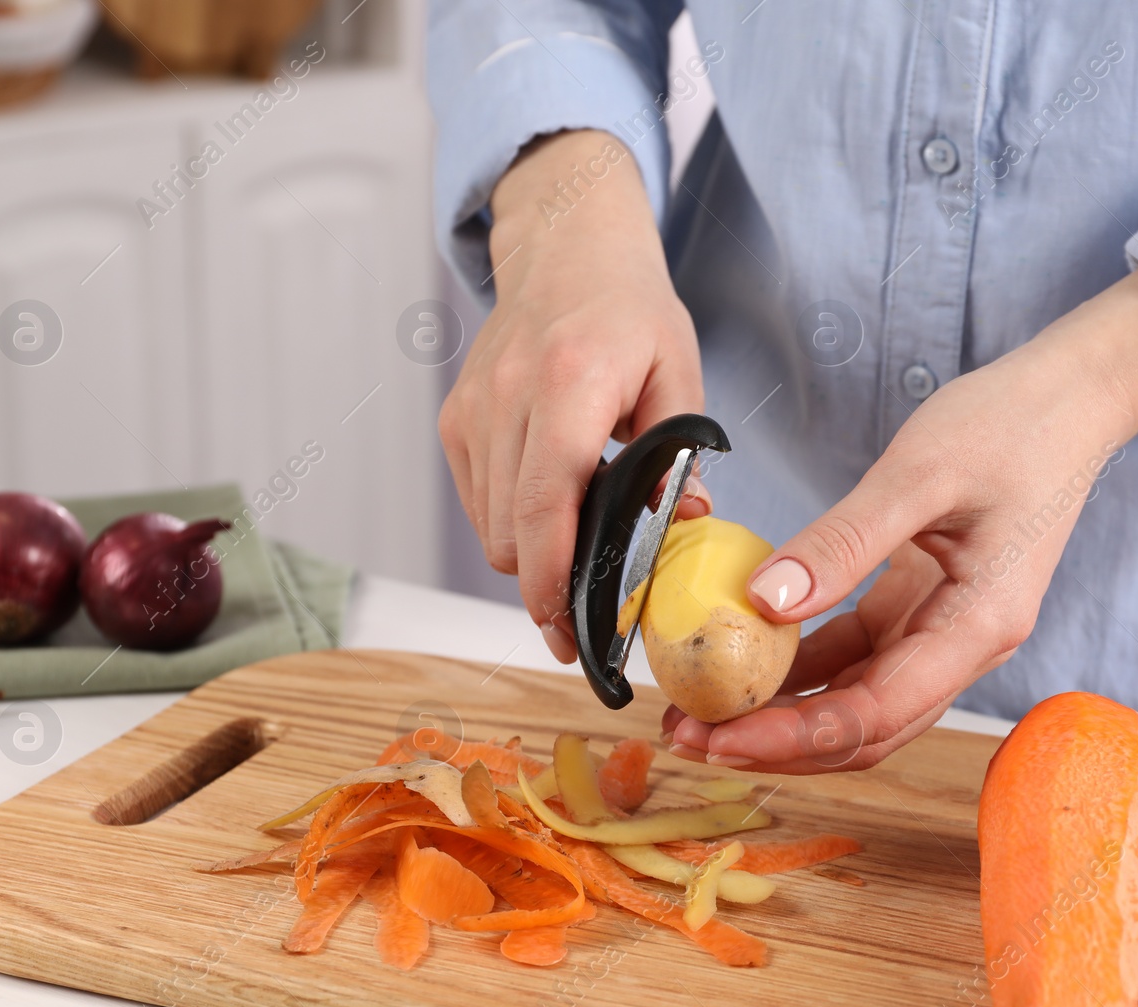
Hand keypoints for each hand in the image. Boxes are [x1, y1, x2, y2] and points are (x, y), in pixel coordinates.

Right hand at [440, 130, 707, 661]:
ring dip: (529, 556)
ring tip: (575, 557)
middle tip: (586, 617)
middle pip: (510, 533)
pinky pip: (477, 501)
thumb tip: (683, 524)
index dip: (554, 578)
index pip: (546, 502)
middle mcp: (508, 396)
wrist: (564, 246)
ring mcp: (473, 408)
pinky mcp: (454, 418)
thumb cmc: (628, 308)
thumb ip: (681, 453)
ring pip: (488, 527)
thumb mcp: (678, 370)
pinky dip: (510, 521)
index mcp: (569, 381)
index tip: (570, 629)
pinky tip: (549, 506)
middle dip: (545, 587)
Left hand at [662, 267, 1137, 772]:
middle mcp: (965, 646)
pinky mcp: (922, 606)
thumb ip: (844, 542)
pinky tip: (744, 659)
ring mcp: (944, 630)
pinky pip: (855, 656)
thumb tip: (762, 602)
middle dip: (776, 742)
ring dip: (782, 713)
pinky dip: (801, 668)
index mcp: (980, 626)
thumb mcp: (920, 474)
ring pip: (856, 701)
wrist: (1070, 398)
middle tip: (689, 737)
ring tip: (702, 710)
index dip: (794, 736)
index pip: (877, 713)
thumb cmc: (1014, 424)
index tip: (720, 737)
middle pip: (864, 729)